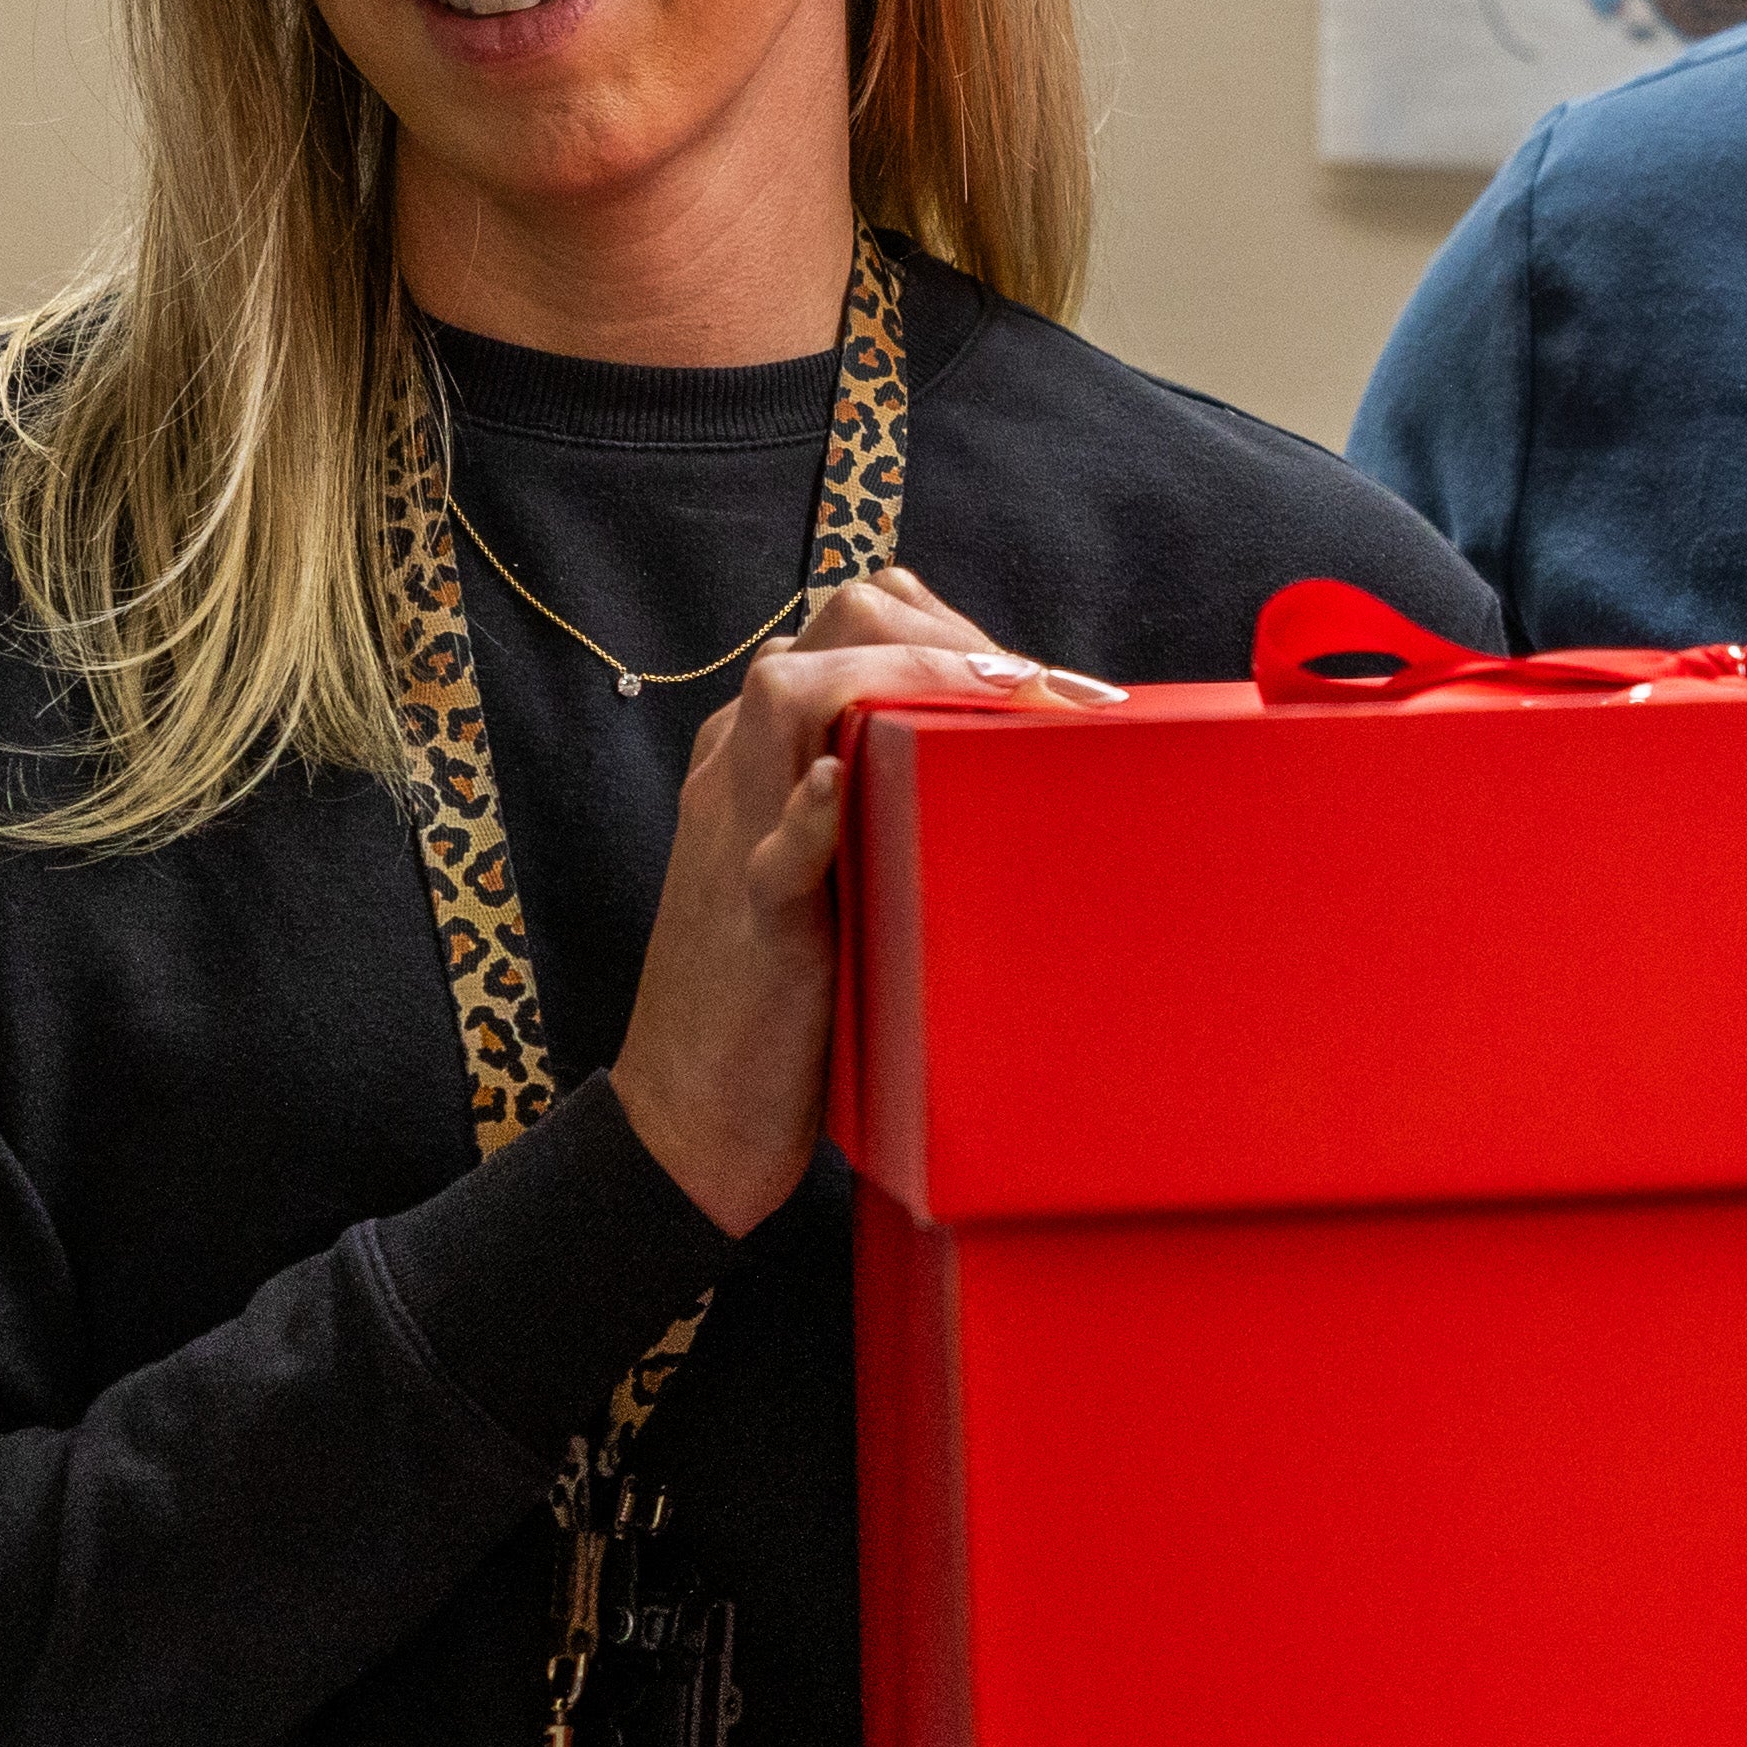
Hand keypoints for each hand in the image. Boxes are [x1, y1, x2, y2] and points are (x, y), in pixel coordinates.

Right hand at [613, 572, 1118, 1234]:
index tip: (1057, 685)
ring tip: (1014, 698)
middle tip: (1057, 695)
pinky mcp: (751, 917)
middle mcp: (741, 765)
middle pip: (839, 623)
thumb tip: (1021, 771)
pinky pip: (775, 841)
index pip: (861, 622)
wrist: (689, 1124)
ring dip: (913, 676)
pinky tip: (852, 788)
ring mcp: (736, 831)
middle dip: (958, 636)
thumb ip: (896, 806)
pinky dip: (815, 810)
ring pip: (791, 692)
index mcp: (763, 749)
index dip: (962, 629)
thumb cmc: (789, 1002)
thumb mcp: (844, 876)